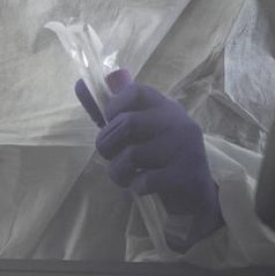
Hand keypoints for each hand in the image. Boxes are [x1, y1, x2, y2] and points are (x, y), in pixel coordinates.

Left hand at [75, 69, 222, 251]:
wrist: (194, 192)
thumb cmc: (156, 154)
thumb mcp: (134, 129)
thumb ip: (109, 110)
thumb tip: (79, 83)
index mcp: (163, 106)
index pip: (136, 91)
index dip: (114, 105)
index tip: (110, 121)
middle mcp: (177, 121)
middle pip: (128, 123)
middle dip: (106, 143)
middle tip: (108, 155)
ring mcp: (185, 147)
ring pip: (133, 154)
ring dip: (117, 170)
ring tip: (122, 175)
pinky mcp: (187, 174)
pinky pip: (146, 180)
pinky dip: (135, 186)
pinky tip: (139, 186)